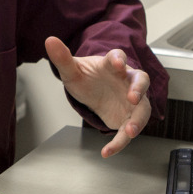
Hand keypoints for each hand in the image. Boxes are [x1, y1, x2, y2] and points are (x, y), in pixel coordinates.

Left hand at [45, 36, 151, 157]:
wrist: (92, 90)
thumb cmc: (87, 77)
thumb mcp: (72, 71)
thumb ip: (63, 58)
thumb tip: (50, 41)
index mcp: (112, 65)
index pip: (118, 57)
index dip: (119, 59)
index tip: (118, 63)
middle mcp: (127, 81)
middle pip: (141, 81)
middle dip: (139, 89)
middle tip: (133, 97)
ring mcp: (131, 100)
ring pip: (142, 108)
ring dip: (138, 120)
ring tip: (129, 131)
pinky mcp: (129, 117)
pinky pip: (128, 130)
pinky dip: (120, 142)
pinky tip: (107, 152)